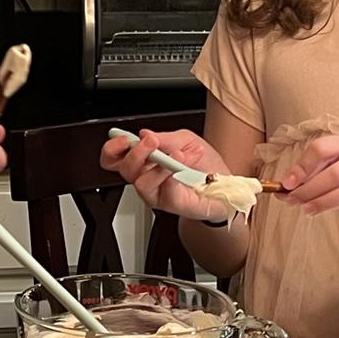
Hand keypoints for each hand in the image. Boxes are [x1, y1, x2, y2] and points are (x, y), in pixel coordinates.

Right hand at [99, 126, 231, 222]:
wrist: (226, 184)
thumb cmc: (205, 164)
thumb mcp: (187, 141)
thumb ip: (165, 138)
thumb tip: (144, 134)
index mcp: (146, 159)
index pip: (116, 156)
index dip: (112, 148)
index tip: (122, 138)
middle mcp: (147, 176)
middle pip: (124, 169)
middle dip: (135, 153)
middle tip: (150, 143)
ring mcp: (157, 192)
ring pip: (140, 183)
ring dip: (156, 166)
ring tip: (174, 157)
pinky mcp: (170, 204)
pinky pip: (164, 191)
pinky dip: (171, 178)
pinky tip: (181, 171)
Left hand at [281, 133, 338, 245]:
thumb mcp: (332, 171)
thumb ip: (308, 178)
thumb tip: (281, 190)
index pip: (322, 148)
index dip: (303, 166)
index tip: (288, 184)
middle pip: (337, 172)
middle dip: (312, 189)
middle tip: (295, 202)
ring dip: (328, 203)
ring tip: (309, 212)